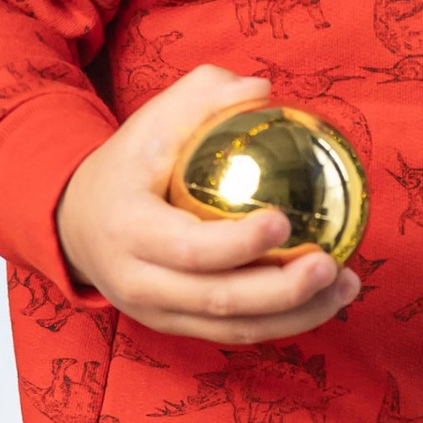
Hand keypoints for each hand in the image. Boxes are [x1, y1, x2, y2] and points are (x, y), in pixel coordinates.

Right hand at [56, 67, 359, 343]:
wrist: (76, 224)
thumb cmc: (124, 168)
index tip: (283, 219)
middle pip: (219, 299)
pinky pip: (237, 334)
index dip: (238, 244)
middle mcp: (139, 283)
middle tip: (330, 264)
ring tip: (346, 286)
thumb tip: (263, 88)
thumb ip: (201, 96)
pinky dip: (286, 323)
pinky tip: (326, 299)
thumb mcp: (148, 123)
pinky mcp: (180, 327)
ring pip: (235, 328)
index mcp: (129, 230)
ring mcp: (159, 313)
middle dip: (282, 289)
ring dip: (298, 315)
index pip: (187, 249)